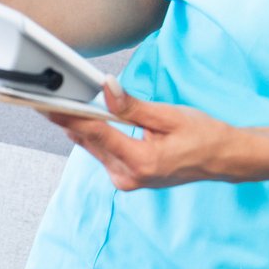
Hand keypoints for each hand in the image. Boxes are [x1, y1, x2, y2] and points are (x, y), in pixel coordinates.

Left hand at [47, 80, 242, 189]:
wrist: (222, 159)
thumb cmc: (203, 135)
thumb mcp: (169, 115)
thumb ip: (132, 106)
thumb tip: (105, 88)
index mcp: (141, 162)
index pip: (96, 133)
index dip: (69, 115)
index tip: (48, 103)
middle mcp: (129, 176)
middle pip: (88, 141)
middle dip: (68, 118)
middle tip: (45, 96)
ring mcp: (126, 180)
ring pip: (93, 147)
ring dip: (78, 125)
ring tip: (60, 102)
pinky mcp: (126, 178)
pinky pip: (102, 152)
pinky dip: (93, 135)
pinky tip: (83, 117)